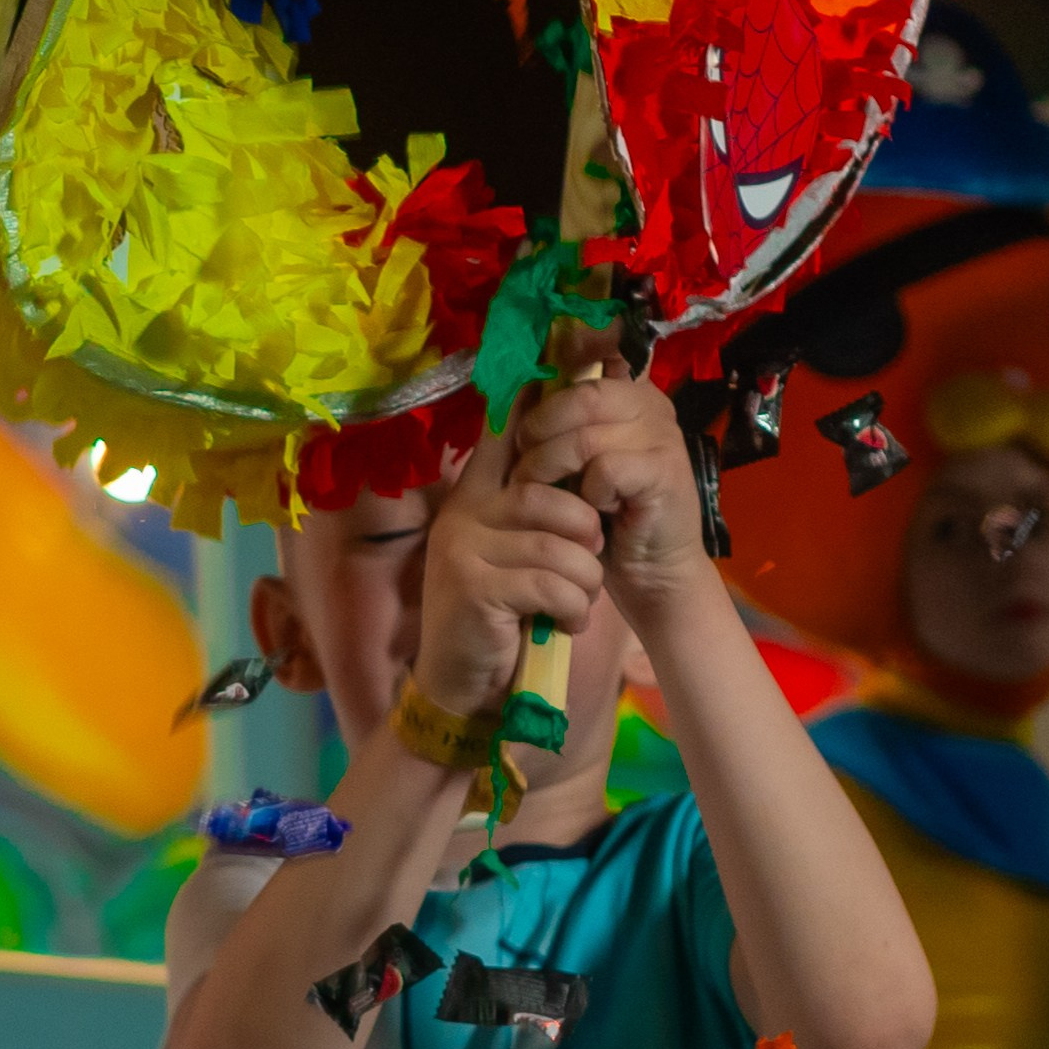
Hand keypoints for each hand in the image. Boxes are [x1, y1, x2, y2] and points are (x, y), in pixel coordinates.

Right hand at [412, 411, 606, 717]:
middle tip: (586, 565)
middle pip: (549, 493)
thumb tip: (576, 453)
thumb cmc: (500, 619)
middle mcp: (462, 512)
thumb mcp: (514, 556)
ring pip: (561, 543)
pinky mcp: (474, 586)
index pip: (505, 434)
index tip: (569, 360)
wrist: (462, 688)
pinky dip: (572, 609)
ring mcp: (463, 548)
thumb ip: (533, 510)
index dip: (538, 406)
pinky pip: (552, 582)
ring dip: (583, 582)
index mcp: (474, 496)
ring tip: (573, 604)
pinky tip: (563, 624)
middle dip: (584, 534)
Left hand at [512, 361, 707, 634]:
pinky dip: (587, 493)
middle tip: (522, 464)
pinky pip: (605, 468)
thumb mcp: (575, 462)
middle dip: (538, 430)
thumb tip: (511, 388)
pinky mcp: (663, 471)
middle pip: (580, 395)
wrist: (652, 572)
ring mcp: (662, 435)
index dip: (554, 367)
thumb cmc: (607, 515)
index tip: (525, 402)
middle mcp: (649, 404)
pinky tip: (592, 509)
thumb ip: (556, 423)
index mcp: (628, 391)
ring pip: (585, 435)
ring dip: (549, 466)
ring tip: (542, 492)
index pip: (592, 350)